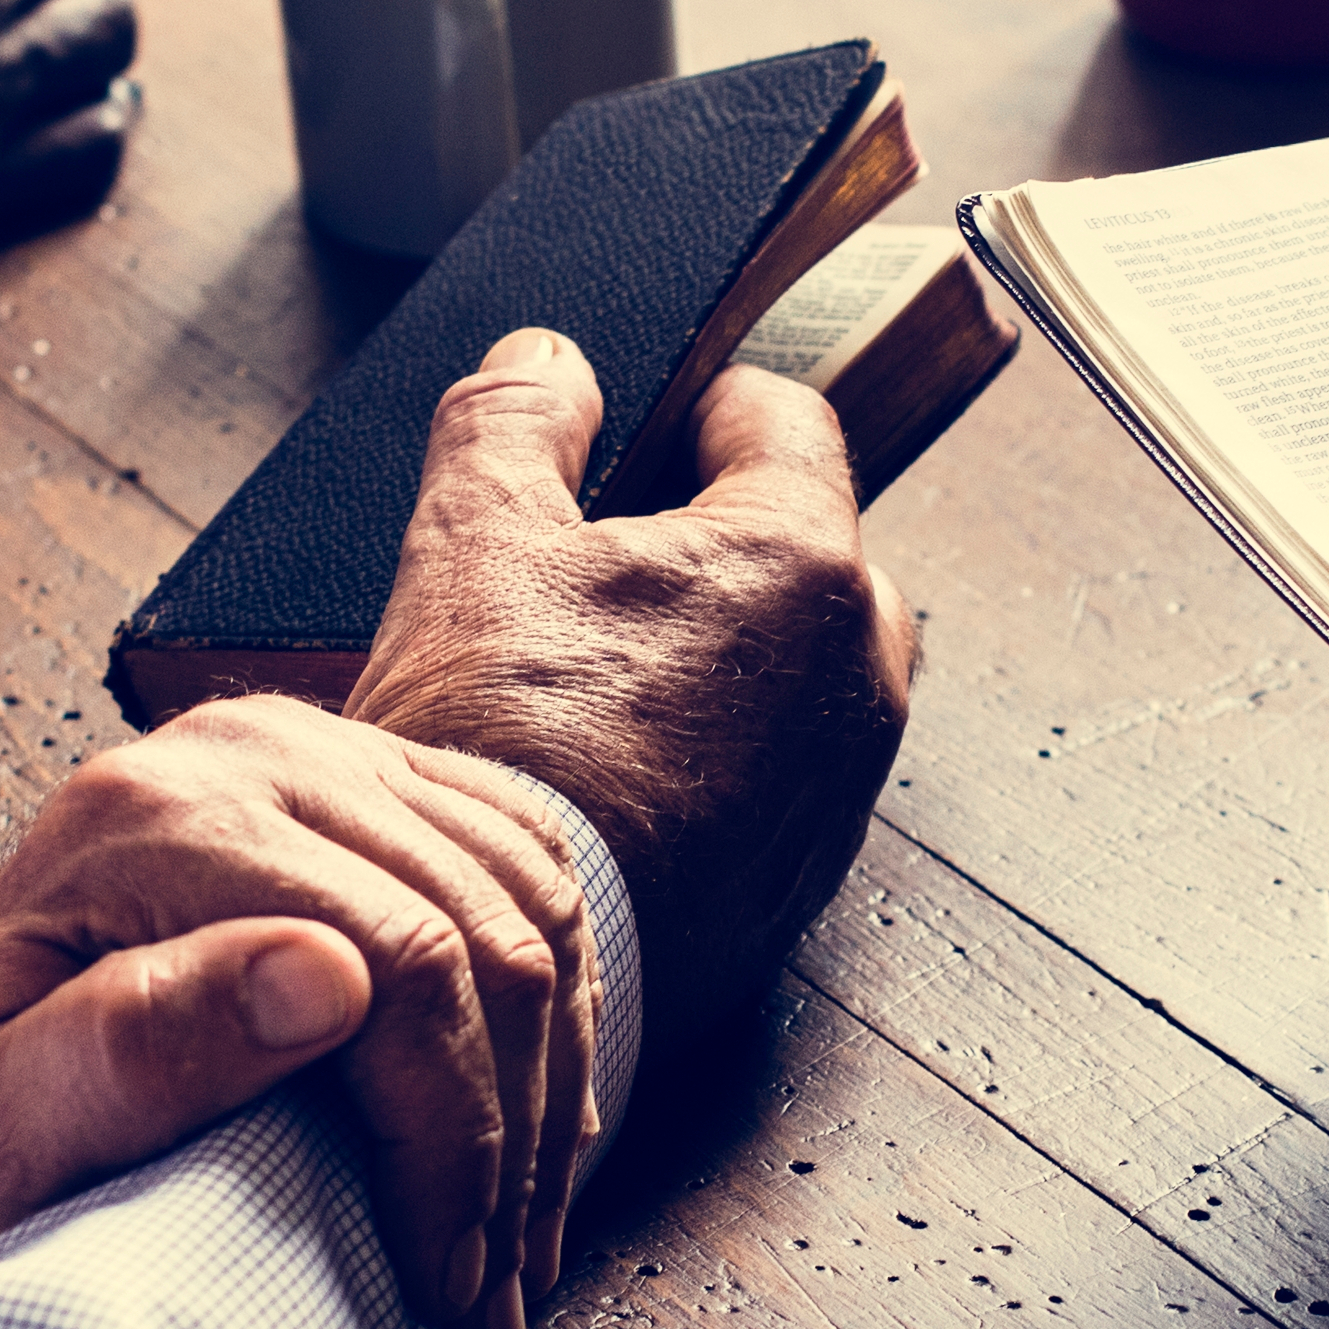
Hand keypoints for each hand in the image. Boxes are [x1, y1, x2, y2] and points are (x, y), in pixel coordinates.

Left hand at [0, 697, 593, 1328]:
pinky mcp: (370, 777)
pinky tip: (529, 1122)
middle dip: (511, 1140)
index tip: (442, 1282)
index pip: (399, 962)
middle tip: (487, 1297)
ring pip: (533, 902)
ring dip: (550, 1087)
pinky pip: (530, 870)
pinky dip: (556, 1009)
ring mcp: (318, 749)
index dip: (450, 1141)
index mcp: (153, 817)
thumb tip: (323, 981)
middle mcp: (247, 750)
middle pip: (484, 933)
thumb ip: (130, 1052)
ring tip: (514, 1243)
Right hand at [352, 330, 915, 1045]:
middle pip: (810, 547)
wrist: (501, 967)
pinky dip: (722, 753)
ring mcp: (842, 783)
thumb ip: (513, 423)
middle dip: (722, 536)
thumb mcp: (472, 543)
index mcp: (797, 559)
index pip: (786, 421)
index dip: (706, 405)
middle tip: (611, 559)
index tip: (657, 418)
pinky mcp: (807, 875)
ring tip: (604, 673)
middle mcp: (856, 669)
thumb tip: (547, 360)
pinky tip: (622, 771)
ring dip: (726, 650)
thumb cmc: (496, 749)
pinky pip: (784, 772)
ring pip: (801, 668)